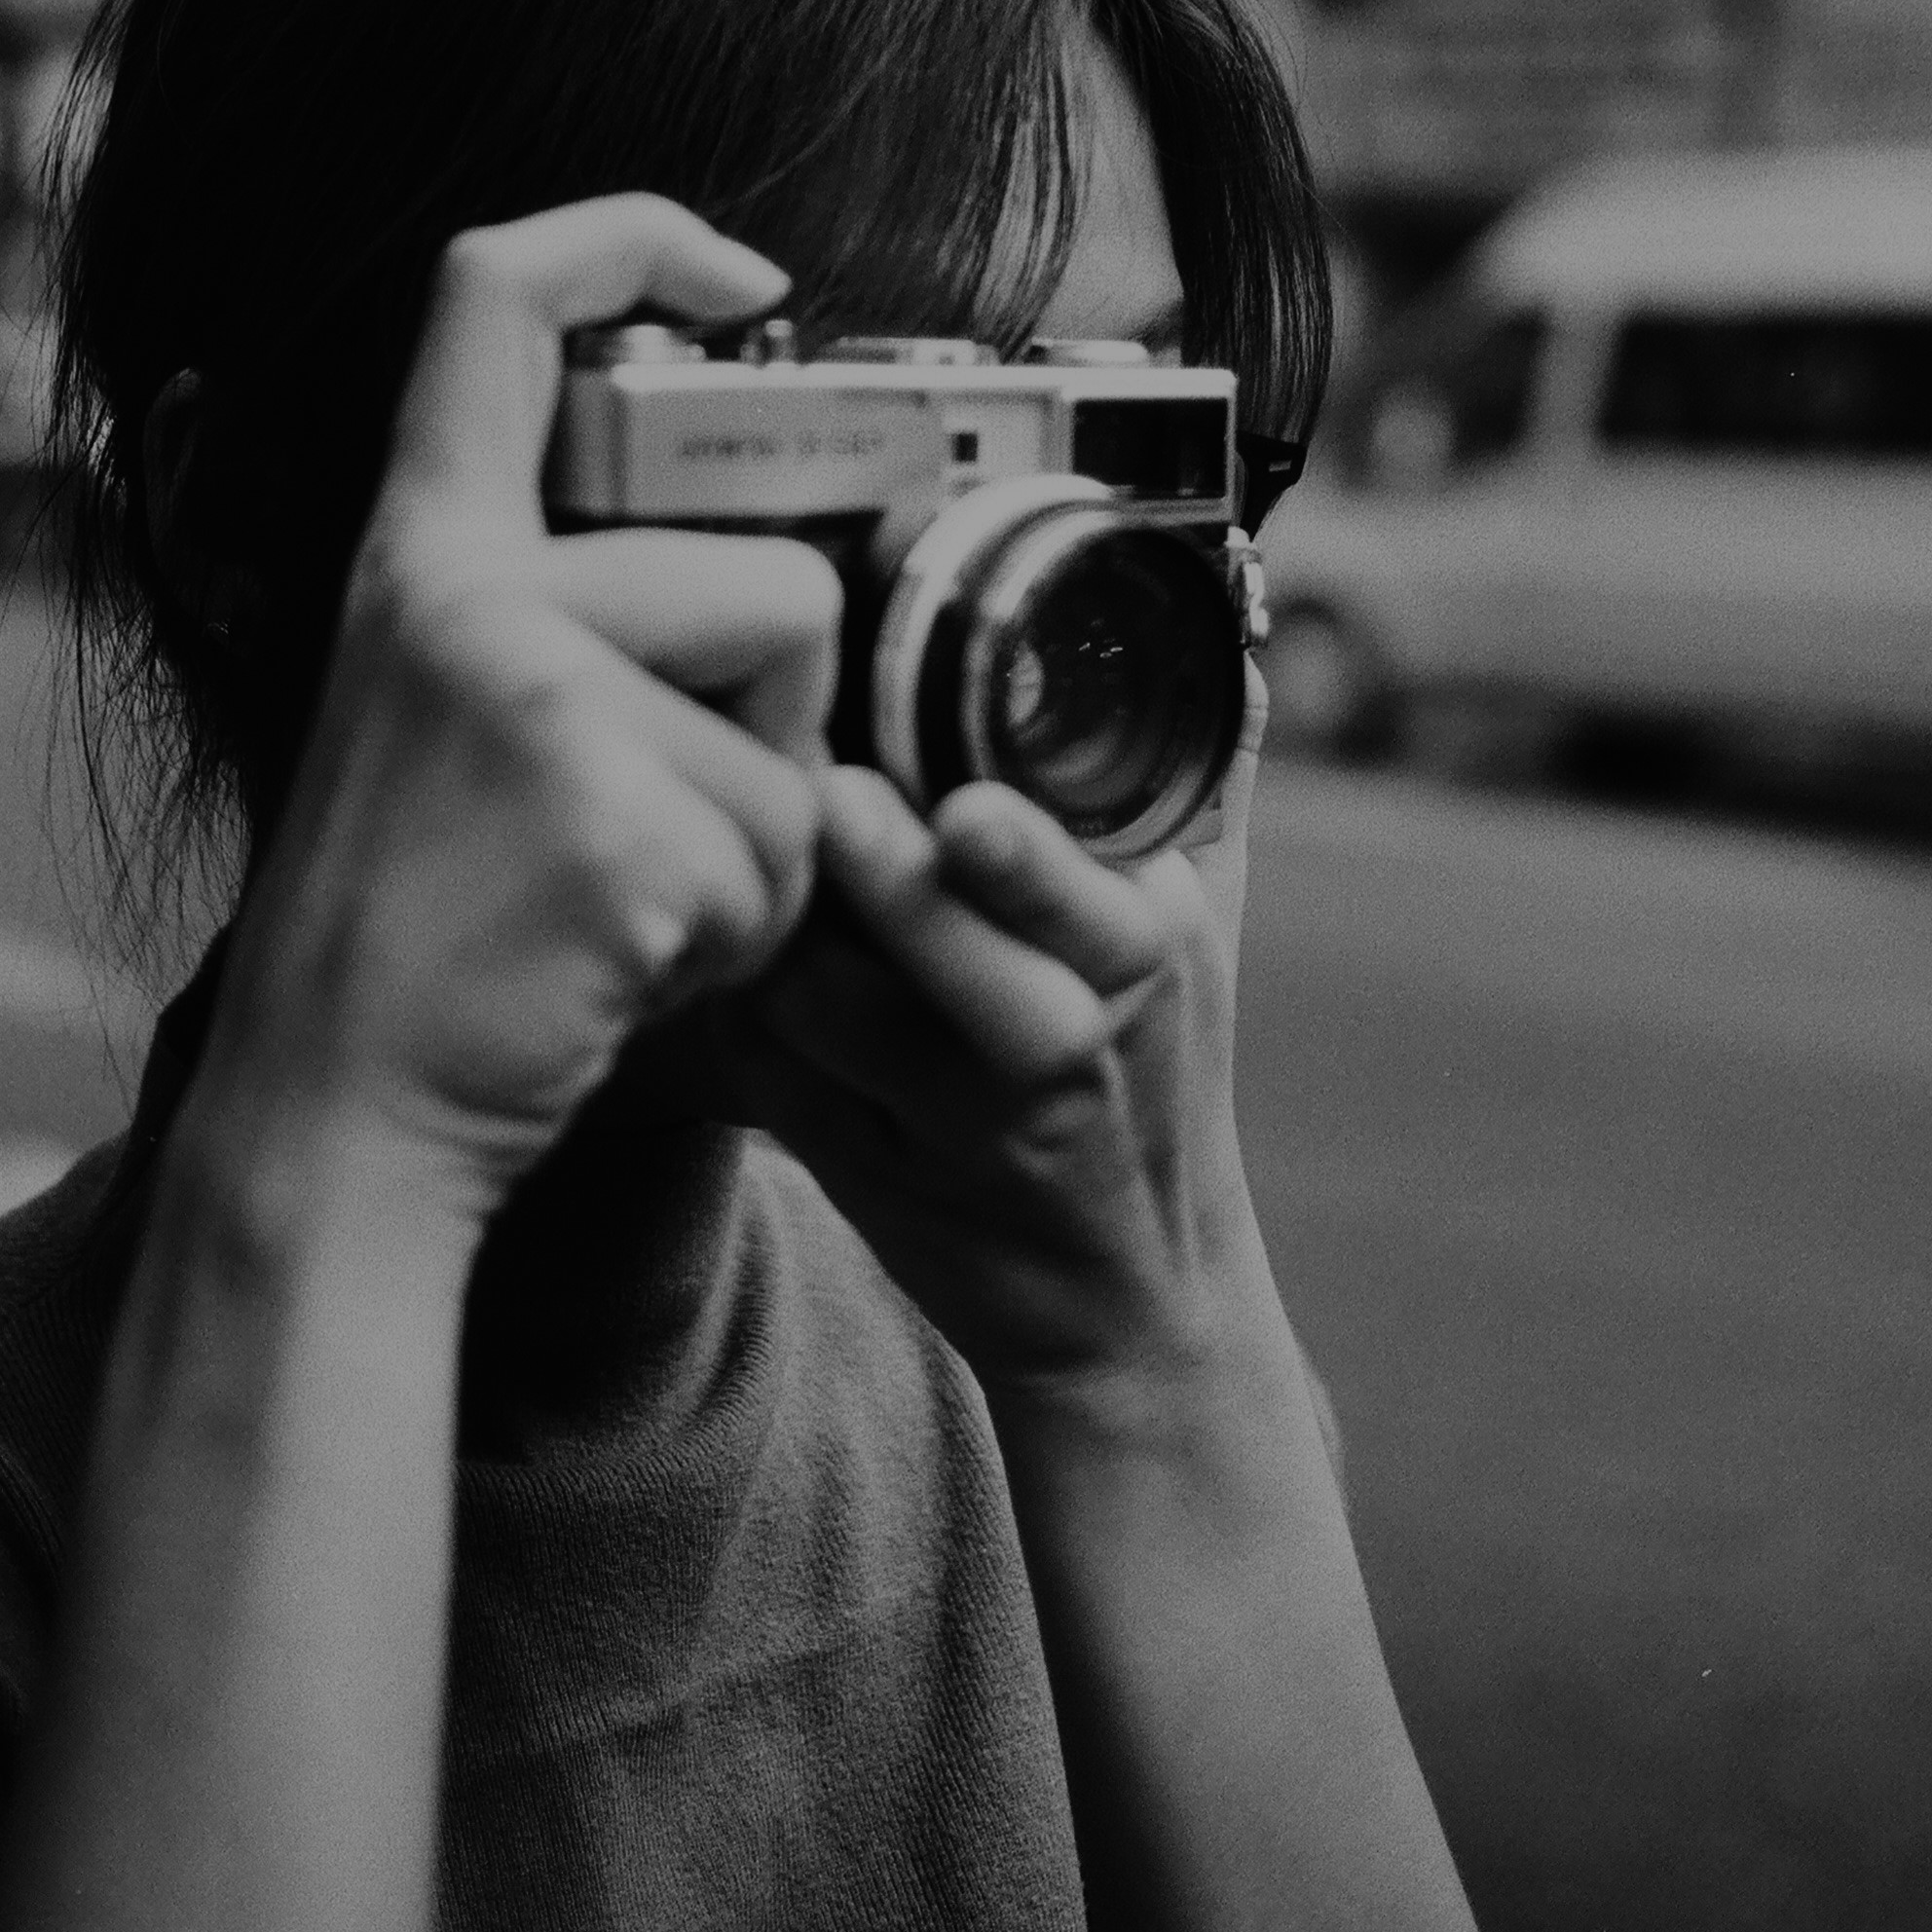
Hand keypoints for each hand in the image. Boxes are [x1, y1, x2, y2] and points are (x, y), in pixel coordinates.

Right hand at [202, 198, 841, 1221]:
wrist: (336, 1117)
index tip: (739, 273)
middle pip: (770, 575)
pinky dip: (744, 936)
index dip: (633, 235)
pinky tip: (623, 963)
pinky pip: (784, 855)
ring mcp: (539, 702)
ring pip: (799, 732)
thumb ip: (570, 612)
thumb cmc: (421, 927)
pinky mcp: (616, 824)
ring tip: (623, 896)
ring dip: (762, 840)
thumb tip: (777, 560)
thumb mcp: (450, 710)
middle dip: (773, 716)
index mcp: (424, 551)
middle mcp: (467, 596)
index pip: (496, 296)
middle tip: (641, 817)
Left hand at [723, 672, 1272, 1403]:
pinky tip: (711, 940)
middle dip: (892, 888)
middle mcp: (1064, 1044)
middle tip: (826, 798)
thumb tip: (1220, 627)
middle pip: (960, 963)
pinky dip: (733, 1007)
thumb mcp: (1210, 928)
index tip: (961, 806)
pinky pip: (775, 1077)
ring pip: (837, 1016)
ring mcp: (959, 1125)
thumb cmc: (1162, 1079)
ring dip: (779, 928)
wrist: (1133, 1304)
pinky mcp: (867, 1179)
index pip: (1090, 903)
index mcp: (1147, 954)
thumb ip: (1200, 775)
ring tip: (740, 838)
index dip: (1016, 857)